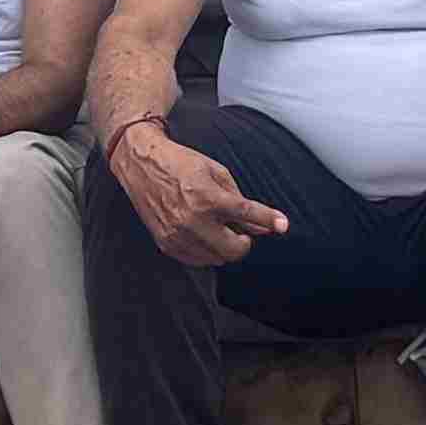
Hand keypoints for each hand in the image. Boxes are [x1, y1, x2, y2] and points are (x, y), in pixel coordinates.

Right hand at [119, 122, 286, 269]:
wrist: (142, 165)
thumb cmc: (181, 164)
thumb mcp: (215, 172)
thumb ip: (240, 200)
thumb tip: (261, 226)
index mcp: (207, 197)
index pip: (247, 214)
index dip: (268, 219)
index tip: (283, 225)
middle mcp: (192, 220)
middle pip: (234, 250)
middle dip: (244, 242)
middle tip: (242, 231)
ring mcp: (178, 235)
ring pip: (217, 259)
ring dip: (225, 247)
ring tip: (218, 228)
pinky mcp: (166, 244)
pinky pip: (198, 260)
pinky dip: (207, 251)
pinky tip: (204, 234)